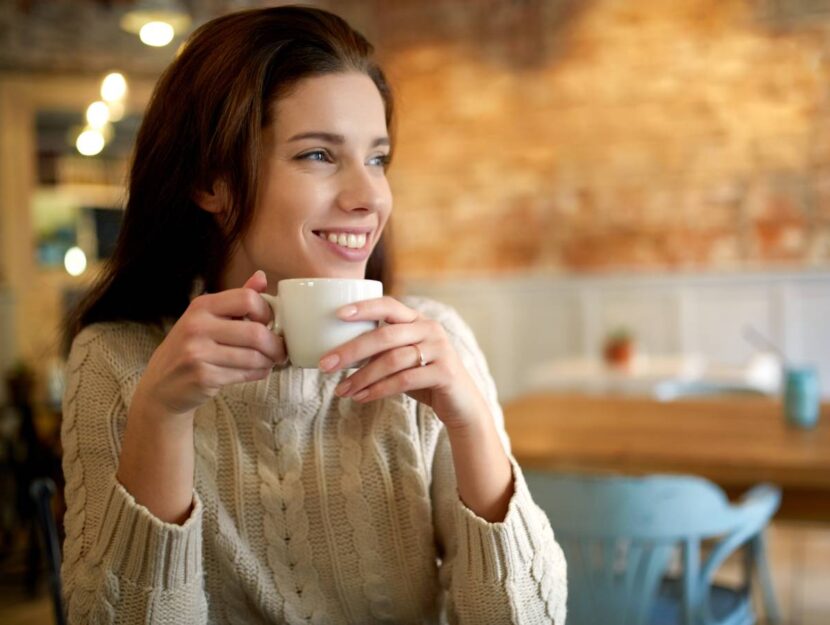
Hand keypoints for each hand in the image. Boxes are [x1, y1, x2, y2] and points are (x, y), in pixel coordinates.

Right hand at [134, 270, 286, 418]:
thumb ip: (236, 299)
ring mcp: (198, 353)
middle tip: (281, 350)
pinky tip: (257, 371)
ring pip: (253, 357)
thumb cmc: (192, 347)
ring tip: (270, 361)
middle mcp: (197, 326)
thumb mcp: (208, 318)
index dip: (267, 312)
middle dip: (275, 344)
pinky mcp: (203, 376)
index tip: (271, 323)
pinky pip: (244, 374)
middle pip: (255, 332)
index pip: (247, 299)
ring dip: (269, 361)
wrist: (161, 385)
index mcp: (202, 306)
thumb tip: (262, 277)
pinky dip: (258, 374)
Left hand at [319, 297, 489, 430]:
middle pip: (385, 335)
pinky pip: (404, 380)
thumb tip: (337, 353)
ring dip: (361, 377)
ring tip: (340, 390)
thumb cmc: (424, 379)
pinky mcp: (445, 373)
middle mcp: (430, 329)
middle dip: (351, 350)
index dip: (363, 307)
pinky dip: (378, 390)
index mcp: (418, 320)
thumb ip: (380, 350)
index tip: (337, 314)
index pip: (389, 305)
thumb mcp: (402, 359)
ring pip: (392, 360)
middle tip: (325, 364)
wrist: (462, 405)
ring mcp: (440, 350)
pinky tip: (361, 398)